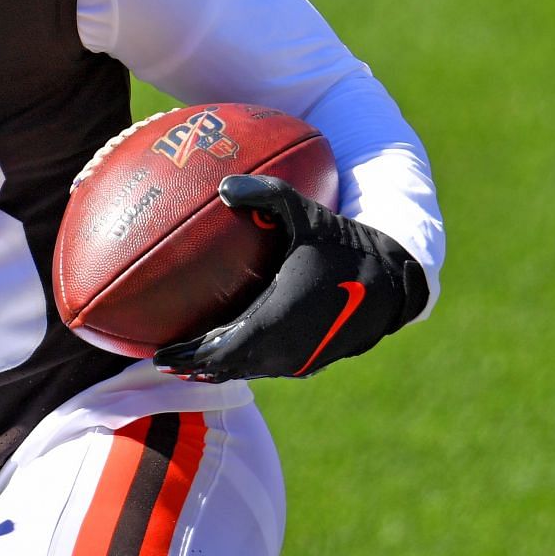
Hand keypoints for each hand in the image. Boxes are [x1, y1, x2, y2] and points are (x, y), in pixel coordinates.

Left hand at [153, 175, 428, 381]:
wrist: (396, 278)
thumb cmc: (346, 245)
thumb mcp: (308, 214)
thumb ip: (266, 194)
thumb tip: (223, 185)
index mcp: (278, 319)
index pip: (222, 351)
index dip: (190, 357)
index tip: (159, 355)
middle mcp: (288, 348)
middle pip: (229, 368)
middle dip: (195, 366)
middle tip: (162, 361)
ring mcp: (302, 359)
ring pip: (249, 370)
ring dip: (218, 368)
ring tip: (187, 364)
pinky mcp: (314, 361)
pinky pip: (268, 366)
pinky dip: (243, 363)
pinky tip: (229, 352)